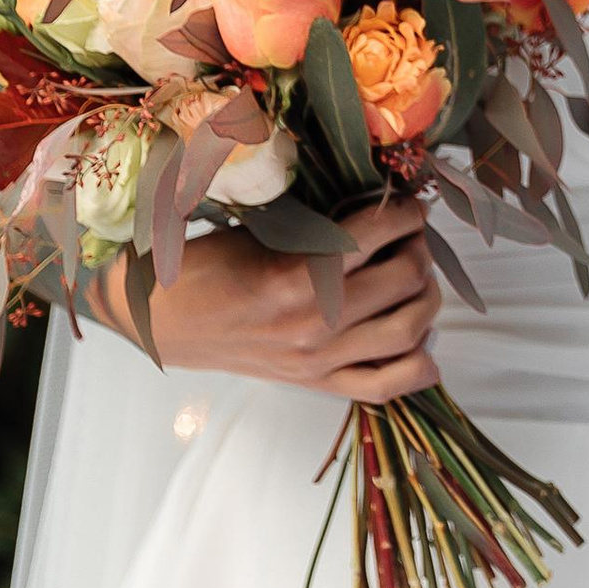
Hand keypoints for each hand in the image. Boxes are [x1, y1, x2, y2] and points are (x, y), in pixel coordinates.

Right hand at [100, 198, 441, 405]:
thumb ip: (321, 222)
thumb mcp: (261, 230)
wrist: (162, 320)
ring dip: (426, 296)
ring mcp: (318, 360)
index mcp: (295, 276)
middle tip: (411, 235)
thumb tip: (382, 201)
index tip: (408, 202)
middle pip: (405, 278)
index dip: (405, 210)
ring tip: (416, 276)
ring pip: (409, 330)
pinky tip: (422, 338)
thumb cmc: (207, 265)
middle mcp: (314, 323)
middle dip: (419, 247)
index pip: (379, 233)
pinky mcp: (316, 384)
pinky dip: (418, 365)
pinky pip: (387, 386)